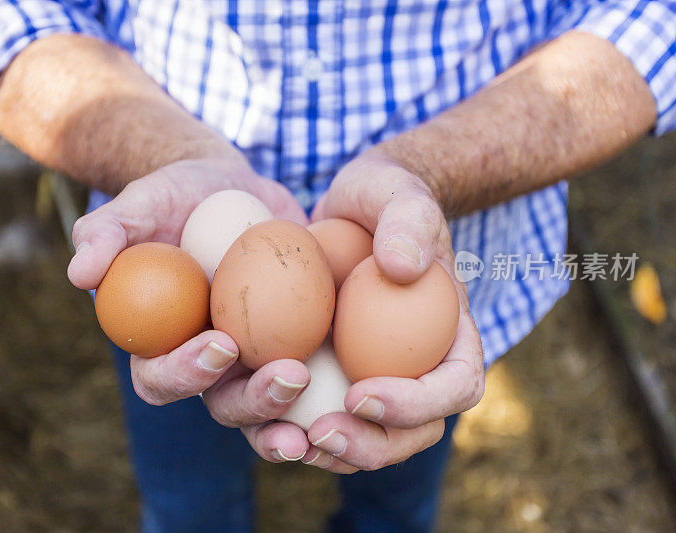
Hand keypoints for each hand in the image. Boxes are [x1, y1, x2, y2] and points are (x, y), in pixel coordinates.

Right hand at [68, 156, 318, 463]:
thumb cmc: (176, 195)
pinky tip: (368, 386)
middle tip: (290, 376)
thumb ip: (108, 232)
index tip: (221, 343)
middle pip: (223, 406)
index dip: (185, 372)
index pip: (161, 376)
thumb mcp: (141, 202)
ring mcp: (253, 362)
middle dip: (254, 403)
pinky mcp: (294, 348)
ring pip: (270, 407)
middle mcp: (205, 365)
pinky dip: (337, 392)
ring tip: (335, 401)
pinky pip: (315, 382)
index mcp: (160, 344)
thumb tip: (79, 275)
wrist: (232, 189)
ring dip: (298, 412)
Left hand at [300, 147, 484, 472]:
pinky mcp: (332, 378)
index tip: (361, 393)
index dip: (416, 404)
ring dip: (328, 452)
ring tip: (287, 439)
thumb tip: (402, 269)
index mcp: (452, 337)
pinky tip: (261, 423)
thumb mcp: (398, 194)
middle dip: (370, 446)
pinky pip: (319, 418)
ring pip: (365, 439)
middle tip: (320, 432)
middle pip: (412, 433)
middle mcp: (418, 370)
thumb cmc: (383, 198)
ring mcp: (376, 379)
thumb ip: (408, 222)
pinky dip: (294, 429)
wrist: (348, 209)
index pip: (455, 387)